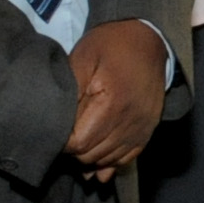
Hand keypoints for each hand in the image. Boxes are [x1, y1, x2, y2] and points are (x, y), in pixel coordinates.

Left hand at [63, 19, 168, 176]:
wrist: (148, 41)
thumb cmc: (111, 46)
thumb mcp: (83, 58)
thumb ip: (69, 91)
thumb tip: (56, 122)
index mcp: (112, 103)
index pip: (79, 142)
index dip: (62, 141)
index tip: (55, 129)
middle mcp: (130, 121)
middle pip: (92, 155)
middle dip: (74, 150)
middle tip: (64, 134)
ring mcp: (141, 129)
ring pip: (108, 161)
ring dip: (90, 157)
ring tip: (78, 141)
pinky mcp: (147, 131)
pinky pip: (126, 159)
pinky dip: (109, 160)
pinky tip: (96, 154)